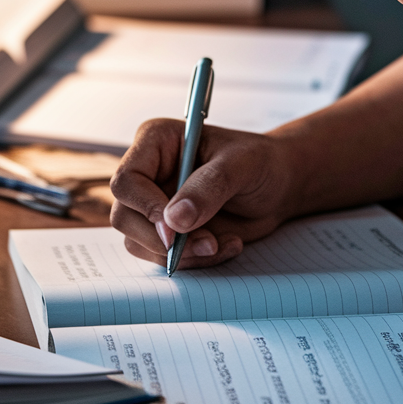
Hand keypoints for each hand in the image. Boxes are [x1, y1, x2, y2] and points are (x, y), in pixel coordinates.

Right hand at [109, 118, 298, 269]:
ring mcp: (155, 204)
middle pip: (124, 217)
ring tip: (220, 244)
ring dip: (181, 254)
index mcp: (156, 142)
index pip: (127, 180)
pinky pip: (162, 257)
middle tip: (207, 243)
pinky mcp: (168, 230)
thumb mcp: (242, 165)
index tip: (175, 229)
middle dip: (162, 240)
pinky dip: (193, 260)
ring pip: (139, 242)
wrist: (279, 185)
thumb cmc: (261, 162)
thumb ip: (209, 188)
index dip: (145, 207)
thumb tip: (174, 220)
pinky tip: (225, 245)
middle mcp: (149, 174)